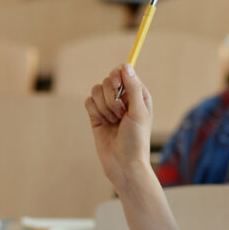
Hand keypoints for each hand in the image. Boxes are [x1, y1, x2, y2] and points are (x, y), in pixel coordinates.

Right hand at [85, 64, 153, 189]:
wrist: (123, 163)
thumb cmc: (136, 139)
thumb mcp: (139, 111)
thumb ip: (133, 87)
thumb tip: (126, 65)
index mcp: (137, 94)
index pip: (123, 71)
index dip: (118, 77)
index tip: (119, 89)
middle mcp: (123, 98)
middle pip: (108, 79)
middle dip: (112, 97)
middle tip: (120, 113)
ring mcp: (108, 106)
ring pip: (96, 90)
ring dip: (104, 107)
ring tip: (114, 122)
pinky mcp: (96, 115)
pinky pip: (88, 102)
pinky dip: (95, 112)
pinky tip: (104, 124)